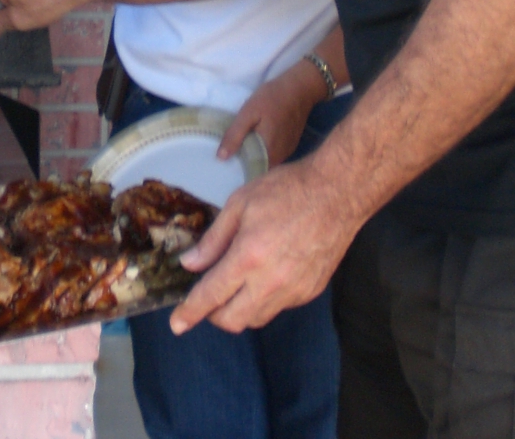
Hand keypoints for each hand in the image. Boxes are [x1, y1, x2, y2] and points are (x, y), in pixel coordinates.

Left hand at [169, 157, 355, 335]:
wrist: (337, 193)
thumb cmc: (286, 190)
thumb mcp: (240, 204)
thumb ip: (213, 239)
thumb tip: (190, 265)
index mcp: (249, 257)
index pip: (211, 296)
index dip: (190, 313)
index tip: (177, 325)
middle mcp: (271, 282)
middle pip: (233, 320)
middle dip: (213, 315)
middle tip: (207, 297)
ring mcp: (294, 290)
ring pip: (256, 319)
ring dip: (239, 310)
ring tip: (235, 285)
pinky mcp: (310, 291)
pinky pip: (279, 307)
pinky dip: (263, 300)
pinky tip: (263, 277)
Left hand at [218, 65, 320, 164]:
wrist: (299, 88)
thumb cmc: (272, 98)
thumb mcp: (248, 113)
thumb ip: (235, 135)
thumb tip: (221, 158)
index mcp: (268, 152)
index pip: (251, 171)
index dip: (238, 170)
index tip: (227, 165)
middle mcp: (280, 157)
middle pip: (259, 168)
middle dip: (246, 164)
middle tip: (231, 154)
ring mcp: (287, 152)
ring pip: (267, 162)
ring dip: (256, 157)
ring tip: (242, 147)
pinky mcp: (291, 145)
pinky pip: (275, 155)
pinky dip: (265, 151)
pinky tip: (257, 140)